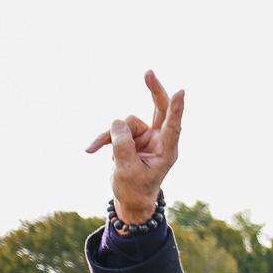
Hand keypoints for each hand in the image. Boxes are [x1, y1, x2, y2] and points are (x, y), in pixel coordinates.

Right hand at [85, 70, 184, 224]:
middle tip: (148, 72)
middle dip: (154, 90)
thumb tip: (117, 122)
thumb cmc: (134, 189)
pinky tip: (91, 149)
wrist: (129, 199)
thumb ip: (123, 146)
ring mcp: (146, 137)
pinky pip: (116, 130)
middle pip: (159, 109)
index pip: (173, 126)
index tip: (181, 92)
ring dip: (110, 134)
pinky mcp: (132, 137)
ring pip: (127, 122)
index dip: (177, 109)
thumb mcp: (126, 170)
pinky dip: (103, 138)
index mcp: (167, 151)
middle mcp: (159, 140)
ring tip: (96, 148)